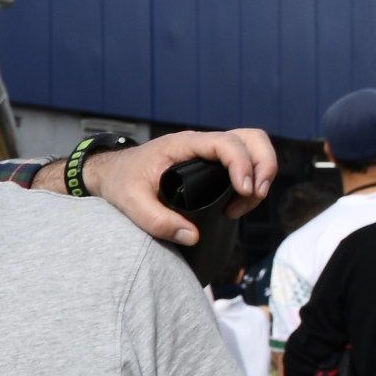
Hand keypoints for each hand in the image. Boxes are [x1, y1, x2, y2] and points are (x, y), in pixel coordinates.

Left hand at [85, 130, 277, 244]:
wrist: (111, 173)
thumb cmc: (120, 181)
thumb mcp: (129, 202)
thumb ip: (156, 221)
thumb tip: (192, 236)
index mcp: (183, 145)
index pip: (226, 143)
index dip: (242, 164)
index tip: (243, 191)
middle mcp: (201, 144)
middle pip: (252, 139)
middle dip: (263, 167)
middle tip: (251, 197)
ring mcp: (209, 152)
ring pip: (253, 148)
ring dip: (262, 174)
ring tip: (243, 204)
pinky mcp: (212, 164)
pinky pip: (244, 164)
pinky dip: (251, 181)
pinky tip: (236, 205)